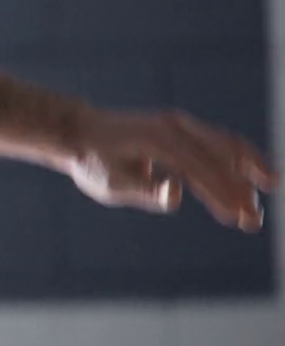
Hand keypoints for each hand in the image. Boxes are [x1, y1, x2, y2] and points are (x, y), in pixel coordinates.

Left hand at [63, 107, 277, 231]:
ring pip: (226, 143)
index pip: (199, 170)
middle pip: (220, 156)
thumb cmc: (93, 161)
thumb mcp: (110, 183)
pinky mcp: (182, 128)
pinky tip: (252, 175)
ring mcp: (180, 124)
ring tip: (270, 189)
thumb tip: (175, 195)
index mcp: (157, 140)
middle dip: (240, 189)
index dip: (221, 195)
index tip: (238, 219)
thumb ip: (144, 190)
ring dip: (248, 169)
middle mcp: (174, 127)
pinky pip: (218, 141)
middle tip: (254, 221)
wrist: (79, 131)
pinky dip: (238, 158)